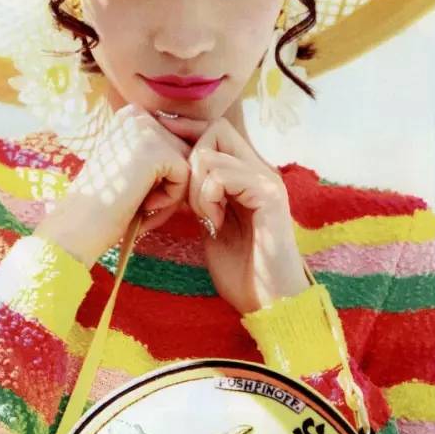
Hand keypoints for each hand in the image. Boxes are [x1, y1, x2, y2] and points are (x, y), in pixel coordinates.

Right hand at [37, 104, 206, 267]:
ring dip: (170, 194)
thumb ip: (160, 153)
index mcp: (131, 114)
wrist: (77, 227)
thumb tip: (201, 150)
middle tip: (136, 201)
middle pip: (184, 152)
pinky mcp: (157, 150)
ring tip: (138, 203)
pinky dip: (169, 200)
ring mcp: (146, 130)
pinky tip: (142, 204)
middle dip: (169, 184)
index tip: (133, 190)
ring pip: (188, 166)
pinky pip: (186, 178)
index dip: (163, 176)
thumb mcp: (133, 167)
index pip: (175, 143)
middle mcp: (137, 114)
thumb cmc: (105, 204)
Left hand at [155, 114, 308, 314]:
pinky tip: (214, 223)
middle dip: (189, 159)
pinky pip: (222, 176)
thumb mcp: (211, 222)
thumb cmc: (241, 270)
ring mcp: (266, 180)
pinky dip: (208, 198)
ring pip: (211, 155)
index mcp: (248, 174)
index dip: (188, 131)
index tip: (164, 141)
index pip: (217, 129)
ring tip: (205, 217)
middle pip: (216, 130)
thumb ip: (201, 194)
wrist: (270, 304)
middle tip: (189, 199)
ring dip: (196, 187)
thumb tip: (175, 169)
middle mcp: (260, 170)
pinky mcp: (268, 195)